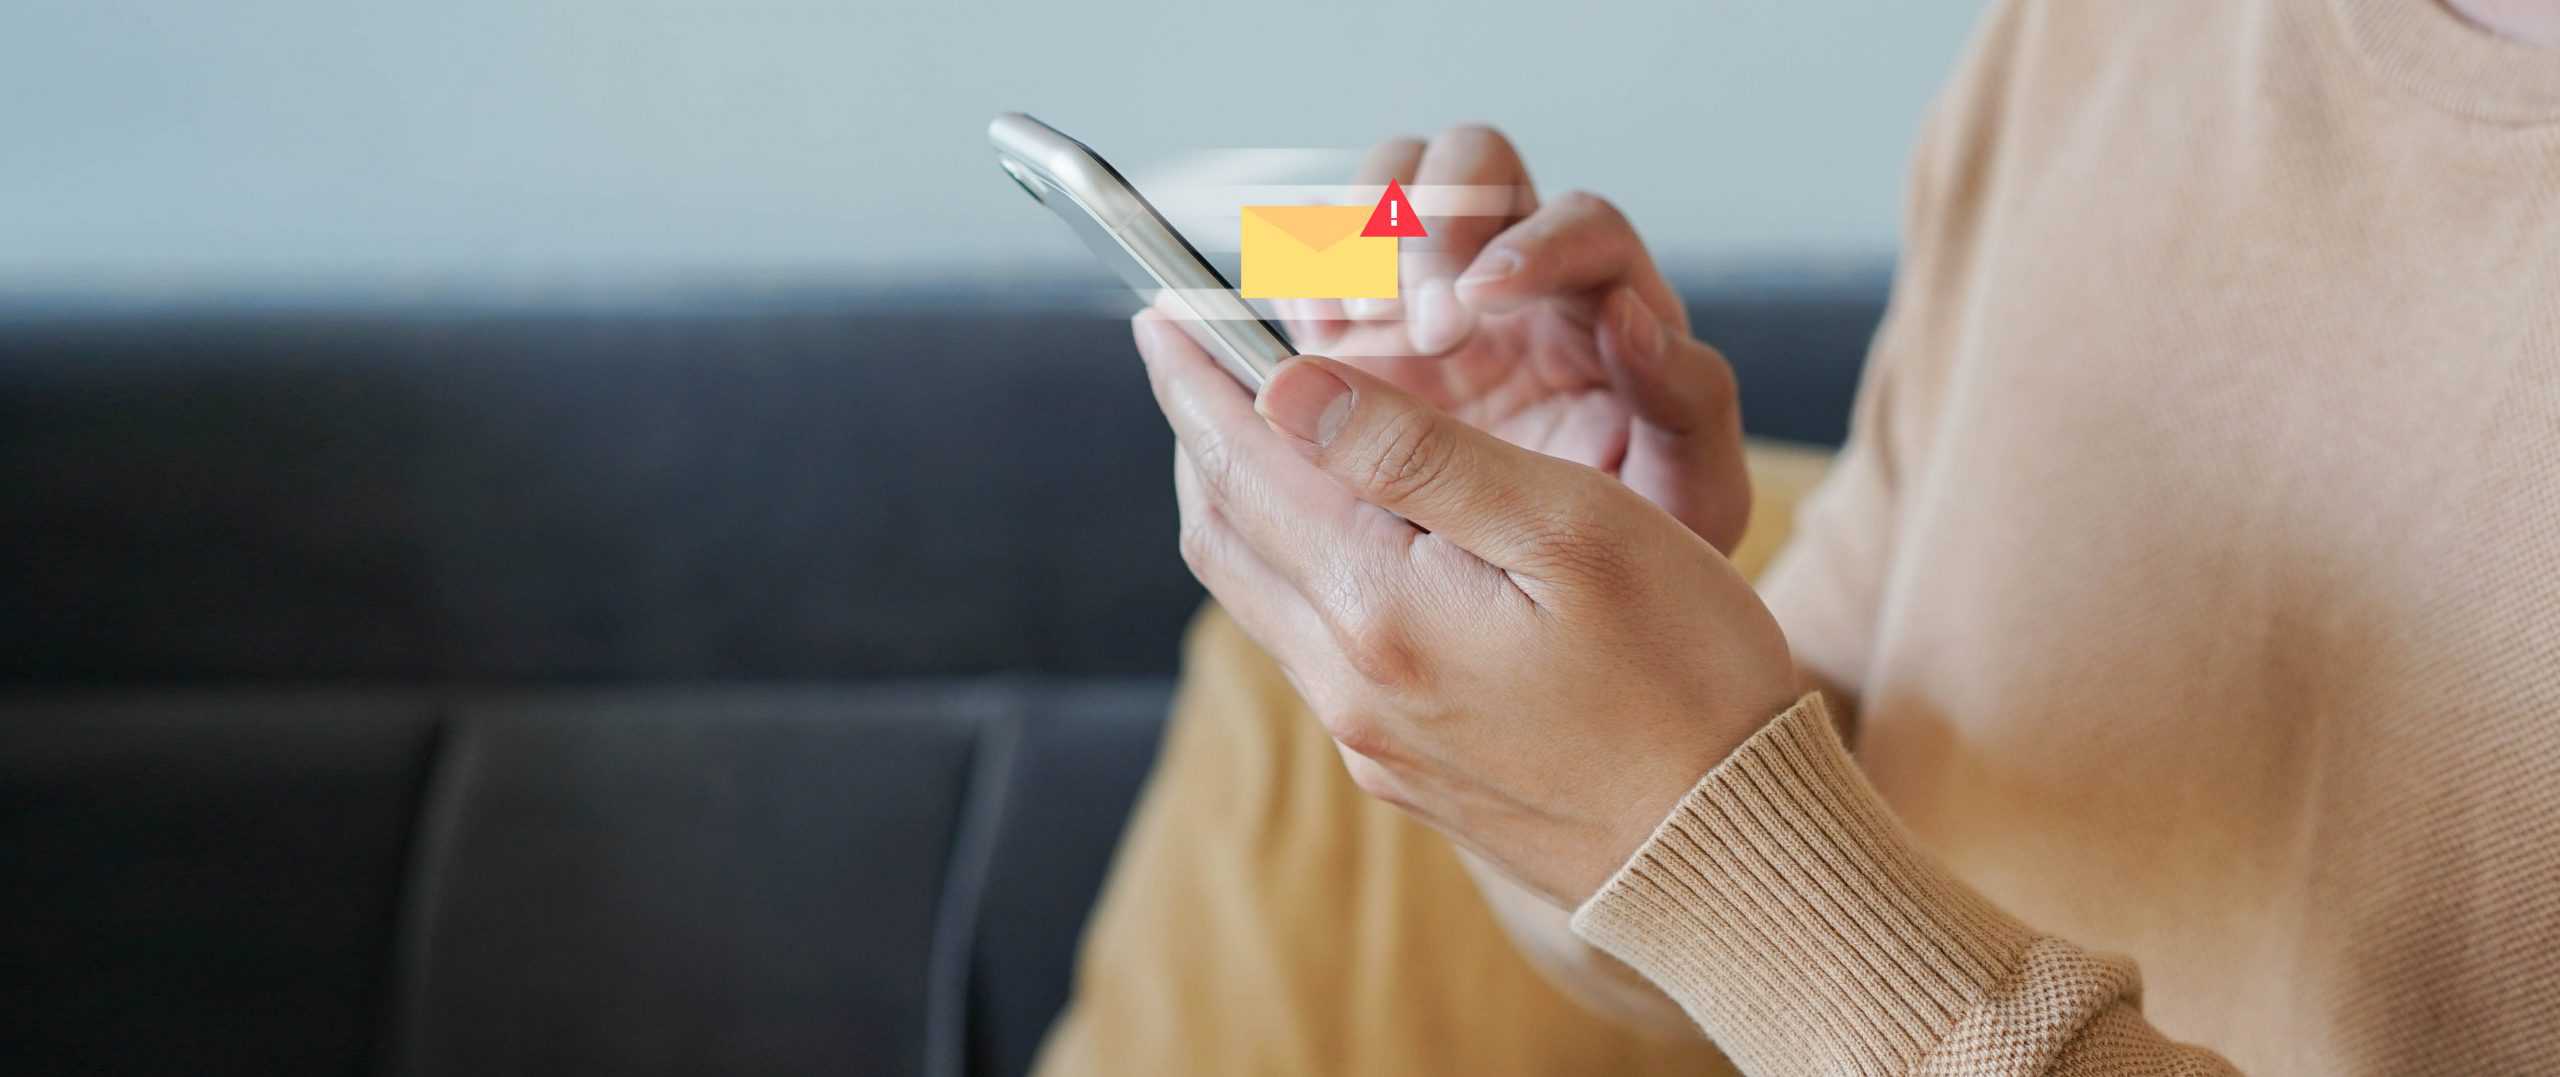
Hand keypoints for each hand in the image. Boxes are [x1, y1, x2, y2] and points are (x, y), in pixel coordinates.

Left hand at [1133, 314, 1799, 905]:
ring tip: (1255, 428)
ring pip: (1260, 595)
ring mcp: (1371, 738)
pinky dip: (1294, 565)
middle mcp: (1350, 684)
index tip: (1163, 310)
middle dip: (1200, 435)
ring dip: (1242, 502)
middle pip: (1226, 535)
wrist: (1727, 858)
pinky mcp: (1405, 769)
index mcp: (1381, 609)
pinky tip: (1338, 534)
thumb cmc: (1685, 679)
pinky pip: (1309, 648)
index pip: (1246, 466)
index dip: (1200, 379)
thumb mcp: (1570, 530)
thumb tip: (1288, 386)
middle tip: (1192, 355)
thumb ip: (1421, 455)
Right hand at [1277, 126, 1749, 551]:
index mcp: (1608, 304)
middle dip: (1432, 222)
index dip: (1535, 243)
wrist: (1566, 610)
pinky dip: (1297, 285)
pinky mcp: (1353, 338)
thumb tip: (1628, 315)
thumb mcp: (1693, 494)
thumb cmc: (1648, 552)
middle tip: (1417, 323)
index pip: (1582, 223)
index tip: (1486, 295)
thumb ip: (1684, 403)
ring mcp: (1426, 295)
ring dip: (1356, 236)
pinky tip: (1301, 353)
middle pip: (1471, 163)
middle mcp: (1516, 274)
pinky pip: (1313, 264)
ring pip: (1385, 188)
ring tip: (1349, 329)